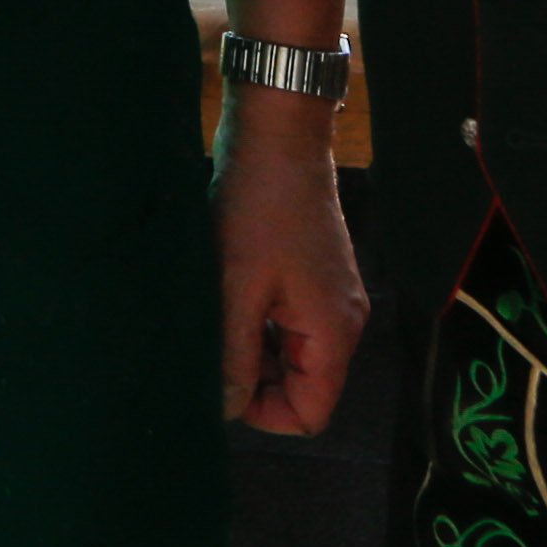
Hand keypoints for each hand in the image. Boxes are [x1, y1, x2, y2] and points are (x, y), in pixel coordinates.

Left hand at [214, 102, 365, 433]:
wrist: (276, 133)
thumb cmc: (260, 205)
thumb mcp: (237, 287)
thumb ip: (233, 354)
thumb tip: (226, 409)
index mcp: (333, 332)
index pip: (309, 413)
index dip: (263, 412)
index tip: (219, 384)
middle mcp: (340, 321)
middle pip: (298, 384)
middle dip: (250, 376)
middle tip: (206, 341)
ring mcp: (326, 297)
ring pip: (285, 352)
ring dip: (247, 344)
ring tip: (209, 310)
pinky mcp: (309, 275)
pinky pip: (282, 320)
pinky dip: (252, 318)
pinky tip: (221, 292)